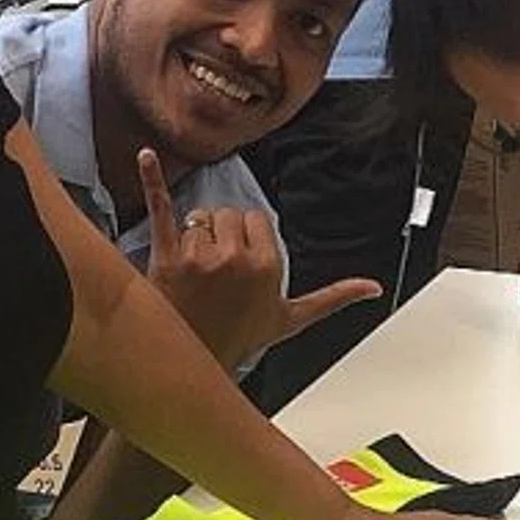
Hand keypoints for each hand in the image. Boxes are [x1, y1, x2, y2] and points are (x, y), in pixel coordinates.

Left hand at [139, 150, 377, 369]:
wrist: (193, 364)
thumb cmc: (242, 340)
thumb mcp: (291, 319)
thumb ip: (333, 297)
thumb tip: (373, 288)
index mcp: (267, 265)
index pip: (255, 220)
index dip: (247, 238)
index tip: (240, 264)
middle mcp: (234, 257)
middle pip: (227, 215)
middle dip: (222, 235)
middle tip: (216, 271)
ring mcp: (198, 256)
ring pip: (198, 218)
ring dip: (195, 236)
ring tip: (194, 271)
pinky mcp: (165, 256)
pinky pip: (161, 209)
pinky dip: (152, 180)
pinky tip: (145, 156)